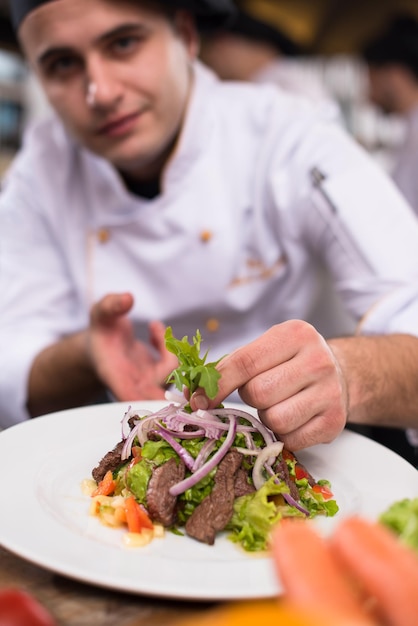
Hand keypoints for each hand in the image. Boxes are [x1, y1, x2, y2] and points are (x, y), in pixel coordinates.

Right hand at [88, 292, 177, 400]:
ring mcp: (147, 380)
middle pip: (157, 395)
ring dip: (172, 352)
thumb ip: (111, 305)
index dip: (146, 399)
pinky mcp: (158, 374)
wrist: (102, 341)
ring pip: (171, 377)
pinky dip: (171, 348)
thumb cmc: (99, 328)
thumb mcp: (100, 312)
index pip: (129, 394)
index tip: (162, 392)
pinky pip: (174, 366)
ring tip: (155, 328)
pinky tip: (156, 329)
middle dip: (171, 383)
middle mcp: (132, 382)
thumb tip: (128, 298)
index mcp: (114, 374)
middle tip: (172, 349)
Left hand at [190, 320, 347, 449]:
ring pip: (275, 419)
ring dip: (266, 417)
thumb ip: (231, 366)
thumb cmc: (290, 361)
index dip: (215, 385)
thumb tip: (192, 394)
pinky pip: (291, 440)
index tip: (198, 400)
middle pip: (258, 394)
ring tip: (278, 404)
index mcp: (295, 335)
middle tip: (260, 392)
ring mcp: (330, 392)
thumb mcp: (266, 348)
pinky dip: (283, 435)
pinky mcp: (335, 422)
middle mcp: (317, 360)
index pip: (244, 362)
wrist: (340, 373)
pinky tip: (292, 418)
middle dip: (249, 398)